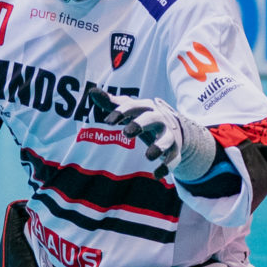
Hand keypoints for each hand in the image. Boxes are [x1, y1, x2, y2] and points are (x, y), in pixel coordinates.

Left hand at [87, 86, 214, 180]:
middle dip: (141, 124)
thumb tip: (92, 92)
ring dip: (159, 146)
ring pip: (167, 139)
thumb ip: (111, 102)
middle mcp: (159, 119)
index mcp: (146, 108)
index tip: (108, 122)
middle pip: (152, 118)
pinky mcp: (174, 149)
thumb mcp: (130, 109)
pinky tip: (156, 175)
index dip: (121, 112)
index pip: (133, 106)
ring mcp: (168, 134)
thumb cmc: (144, 116)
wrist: (175, 126)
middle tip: (126, 133)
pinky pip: (173, 158)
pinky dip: (166, 166)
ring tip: (149, 156)